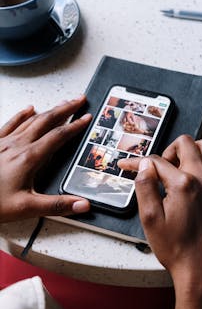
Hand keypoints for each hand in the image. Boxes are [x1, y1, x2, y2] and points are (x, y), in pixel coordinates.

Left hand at [0, 96, 91, 222]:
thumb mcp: (27, 208)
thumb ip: (56, 205)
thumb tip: (81, 204)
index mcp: (28, 158)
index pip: (58, 136)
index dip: (75, 126)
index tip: (86, 118)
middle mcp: (17, 145)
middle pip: (46, 121)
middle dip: (65, 109)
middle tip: (79, 100)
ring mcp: (5, 142)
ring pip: (31, 119)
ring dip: (49, 110)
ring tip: (62, 103)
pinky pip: (11, 123)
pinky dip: (22, 115)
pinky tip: (28, 108)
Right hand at [118, 135, 201, 308]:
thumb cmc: (179, 250)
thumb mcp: (150, 220)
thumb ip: (145, 187)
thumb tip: (144, 166)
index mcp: (183, 185)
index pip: (156, 161)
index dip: (137, 162)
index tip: (128, 165)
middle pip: (184, 143)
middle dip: (166, 150)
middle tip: (158, 167)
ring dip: (190, 150)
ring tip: (179, 166)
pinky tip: (199, 174)